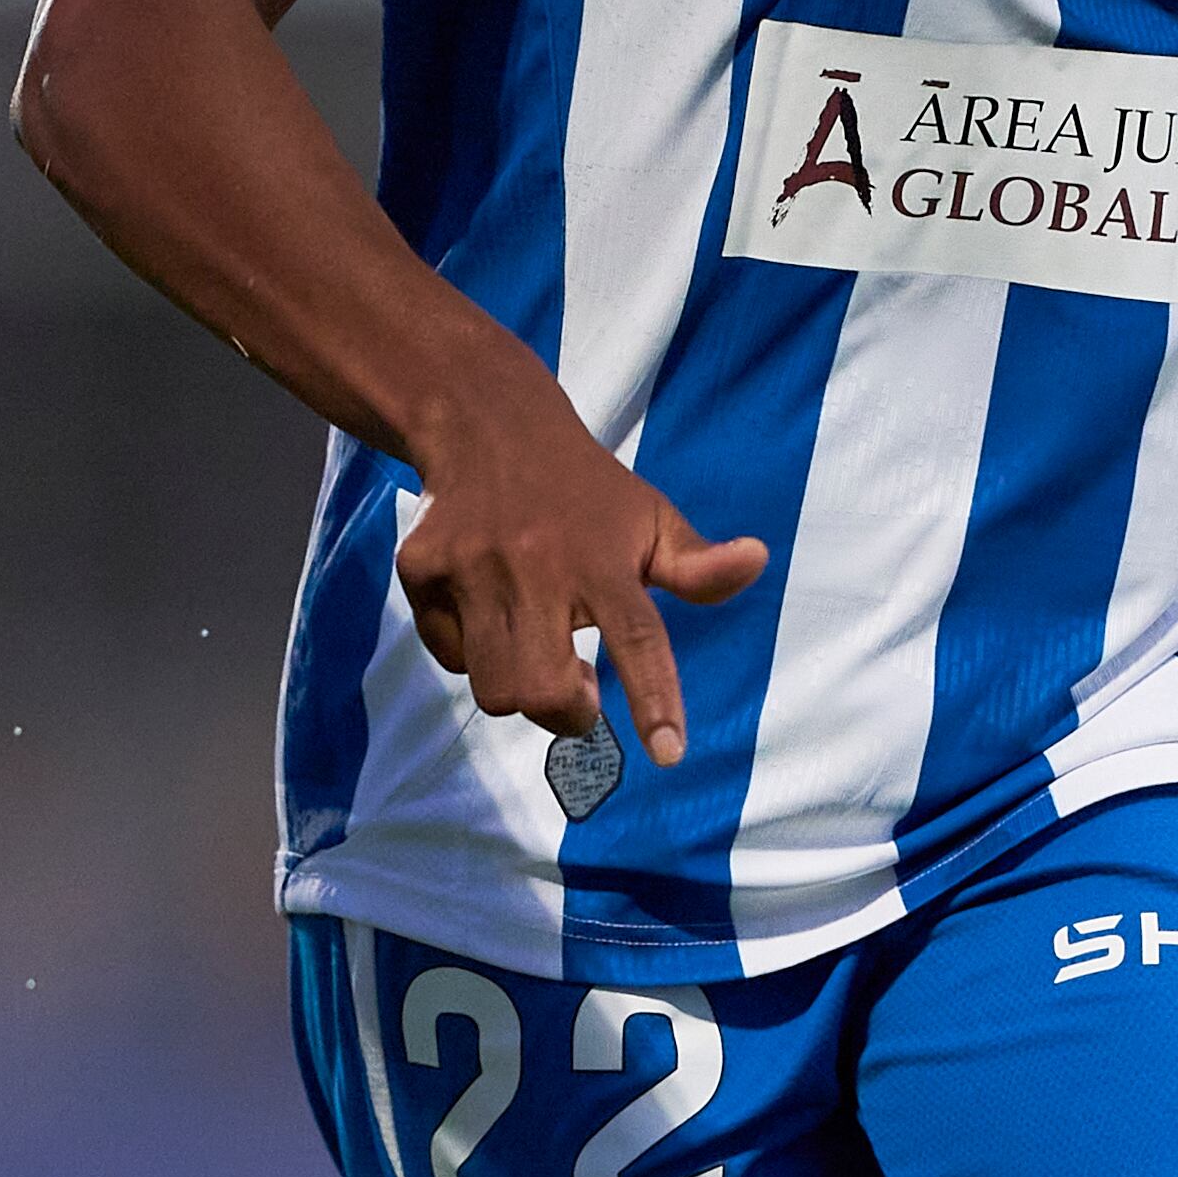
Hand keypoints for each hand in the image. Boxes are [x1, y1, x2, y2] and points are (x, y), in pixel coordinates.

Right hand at [393, 349, 765, 769]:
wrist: (486, 423)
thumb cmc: (585, 491)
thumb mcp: (650, 518)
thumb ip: (697, 565)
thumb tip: (756, 561)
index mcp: (601, 559)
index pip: (637, 639)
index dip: (655, 701)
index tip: (670, 753)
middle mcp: (534, 565)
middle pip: (543, 691)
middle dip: (568, 715)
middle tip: (582, 692)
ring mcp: (471, 568)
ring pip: (494, 688)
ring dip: (522, 690)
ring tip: (538, 651)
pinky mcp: (422, 571)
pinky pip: (448, 656)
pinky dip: (474, 655)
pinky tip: (492, 617)